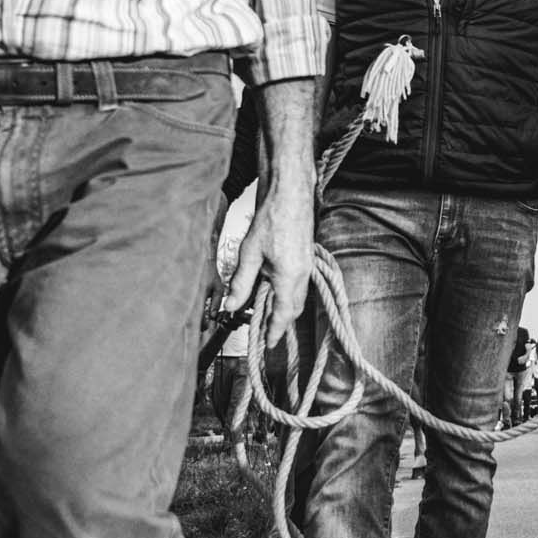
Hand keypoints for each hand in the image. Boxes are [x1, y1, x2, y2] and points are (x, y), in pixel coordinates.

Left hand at [225, 177, 313, 341]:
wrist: (291, 193)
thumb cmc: (273, 217)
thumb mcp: (249, 253)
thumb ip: (241, 282)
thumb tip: (231, 306)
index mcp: (289, 277)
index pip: (282, 314)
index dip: (274, 331)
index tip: (267, 344)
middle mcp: (303, 274)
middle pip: (293, 308)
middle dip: (280, 322)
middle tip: (264, 332)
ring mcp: (307, 265)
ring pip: (298, 296)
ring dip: (284, 307)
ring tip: (266, 312)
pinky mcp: (306, 256)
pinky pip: (299, 282)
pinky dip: (288, 292)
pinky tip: (273, 286)